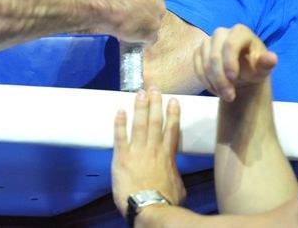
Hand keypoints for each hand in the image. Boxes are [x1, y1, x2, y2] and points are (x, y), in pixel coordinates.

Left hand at [112, 88, 184, 216]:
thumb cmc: (165, 202)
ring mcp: (137, 152)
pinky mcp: (122, 157)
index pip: (171, 130)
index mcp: (167, 156)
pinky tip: (119, 111)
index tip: (173, 101)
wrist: (150, 208)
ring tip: (140, 93)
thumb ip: (174, 175)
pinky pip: (120, 136)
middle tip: (154, 89)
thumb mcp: (178, 187)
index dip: (172, 114)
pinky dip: (119, 123)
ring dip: (140, 107)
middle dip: (155, 103)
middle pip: (155, 121)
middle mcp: (153, 149)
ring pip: (139, 124)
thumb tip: (174, 174)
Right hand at [193, 24, 276, 101]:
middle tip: (230, 96)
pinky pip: (196, 67)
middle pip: (214, 56)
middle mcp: (221, 33)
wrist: (243, 73)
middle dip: (221, 79)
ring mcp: (208, 41)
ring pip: (204, 63)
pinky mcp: (199, 51)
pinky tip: (216, 90)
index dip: (229, 62)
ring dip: (213, 83)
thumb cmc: (254, 68)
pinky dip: (205, 81)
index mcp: (240, 31)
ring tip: (226, 96)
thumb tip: (272, 58)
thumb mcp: (263, 68)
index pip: (230, 45)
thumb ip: (267, 63)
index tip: (234, 80)